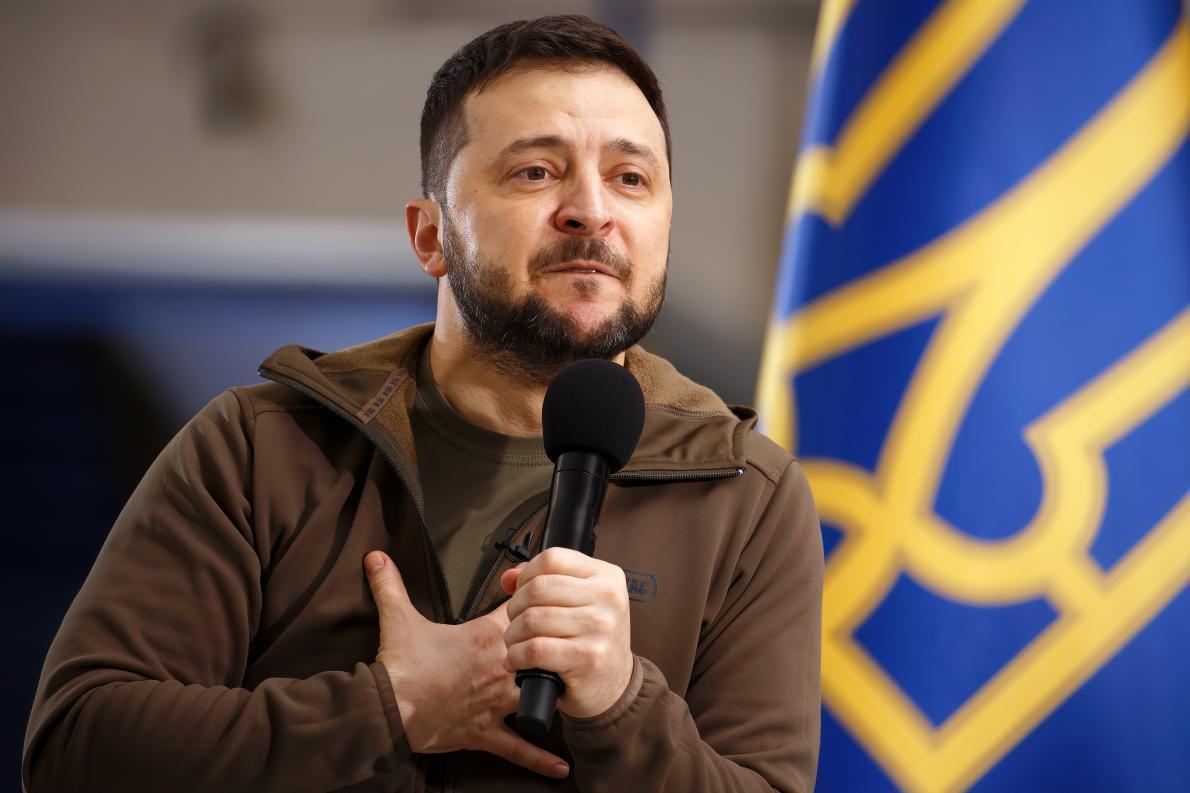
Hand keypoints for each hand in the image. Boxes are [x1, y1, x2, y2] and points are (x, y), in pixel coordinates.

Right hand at [363, 551, 569, 779]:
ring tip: (574, 692)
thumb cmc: (400, 666)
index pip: (522, 612)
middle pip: (542, 652)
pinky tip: (560, 768)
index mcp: (485, 637)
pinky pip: (518, 748)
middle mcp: (499, 668)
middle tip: (565, 641)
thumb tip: (376, 557)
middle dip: (552, 647)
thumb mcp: (397, 618)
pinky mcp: (486, 731)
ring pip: (538, 695)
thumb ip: (390, 584)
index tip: (542, 595)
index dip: (531, 601)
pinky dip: (539, 759)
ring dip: (553, 693)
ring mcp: (496, 702)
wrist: (388, 708)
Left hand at [500, 547, 633, 718]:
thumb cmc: (591, 639)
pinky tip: (517, 661)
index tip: (522, 593)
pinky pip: (535, 649)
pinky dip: (516, 656)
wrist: (614, 684)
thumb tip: (508, 577)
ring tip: (515, 643)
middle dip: (515, 607)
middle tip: (516, 622)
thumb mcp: (579, 601)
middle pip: (538, 588)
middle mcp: (608, 597)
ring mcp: (600, 626)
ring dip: (513, 635)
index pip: (552, 559)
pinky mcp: (589, 657)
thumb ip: (544, 581)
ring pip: (533, 619)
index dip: (526, 575)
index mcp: (606, 576)